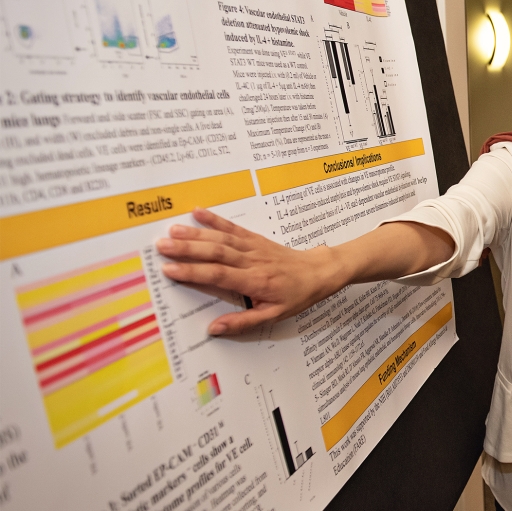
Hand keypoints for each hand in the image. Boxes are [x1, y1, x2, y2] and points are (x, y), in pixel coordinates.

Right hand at [156, 208, 344, 335]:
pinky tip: (198, 212)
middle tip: (161, 245)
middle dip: (187, 249)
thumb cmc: (297, 296)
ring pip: (222, 238)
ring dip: (196, 233)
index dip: (193, 272)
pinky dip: (215, 219)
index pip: (219, 275)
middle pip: (216, 252)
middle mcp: (252, 261)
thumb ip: (243, 323)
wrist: (319, 272)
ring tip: (172, 230)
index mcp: (255, 282)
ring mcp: (254, 247)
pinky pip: (234, 227)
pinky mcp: (256, 238)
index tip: (169, 269)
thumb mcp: (274, 316)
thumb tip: (214, 329)